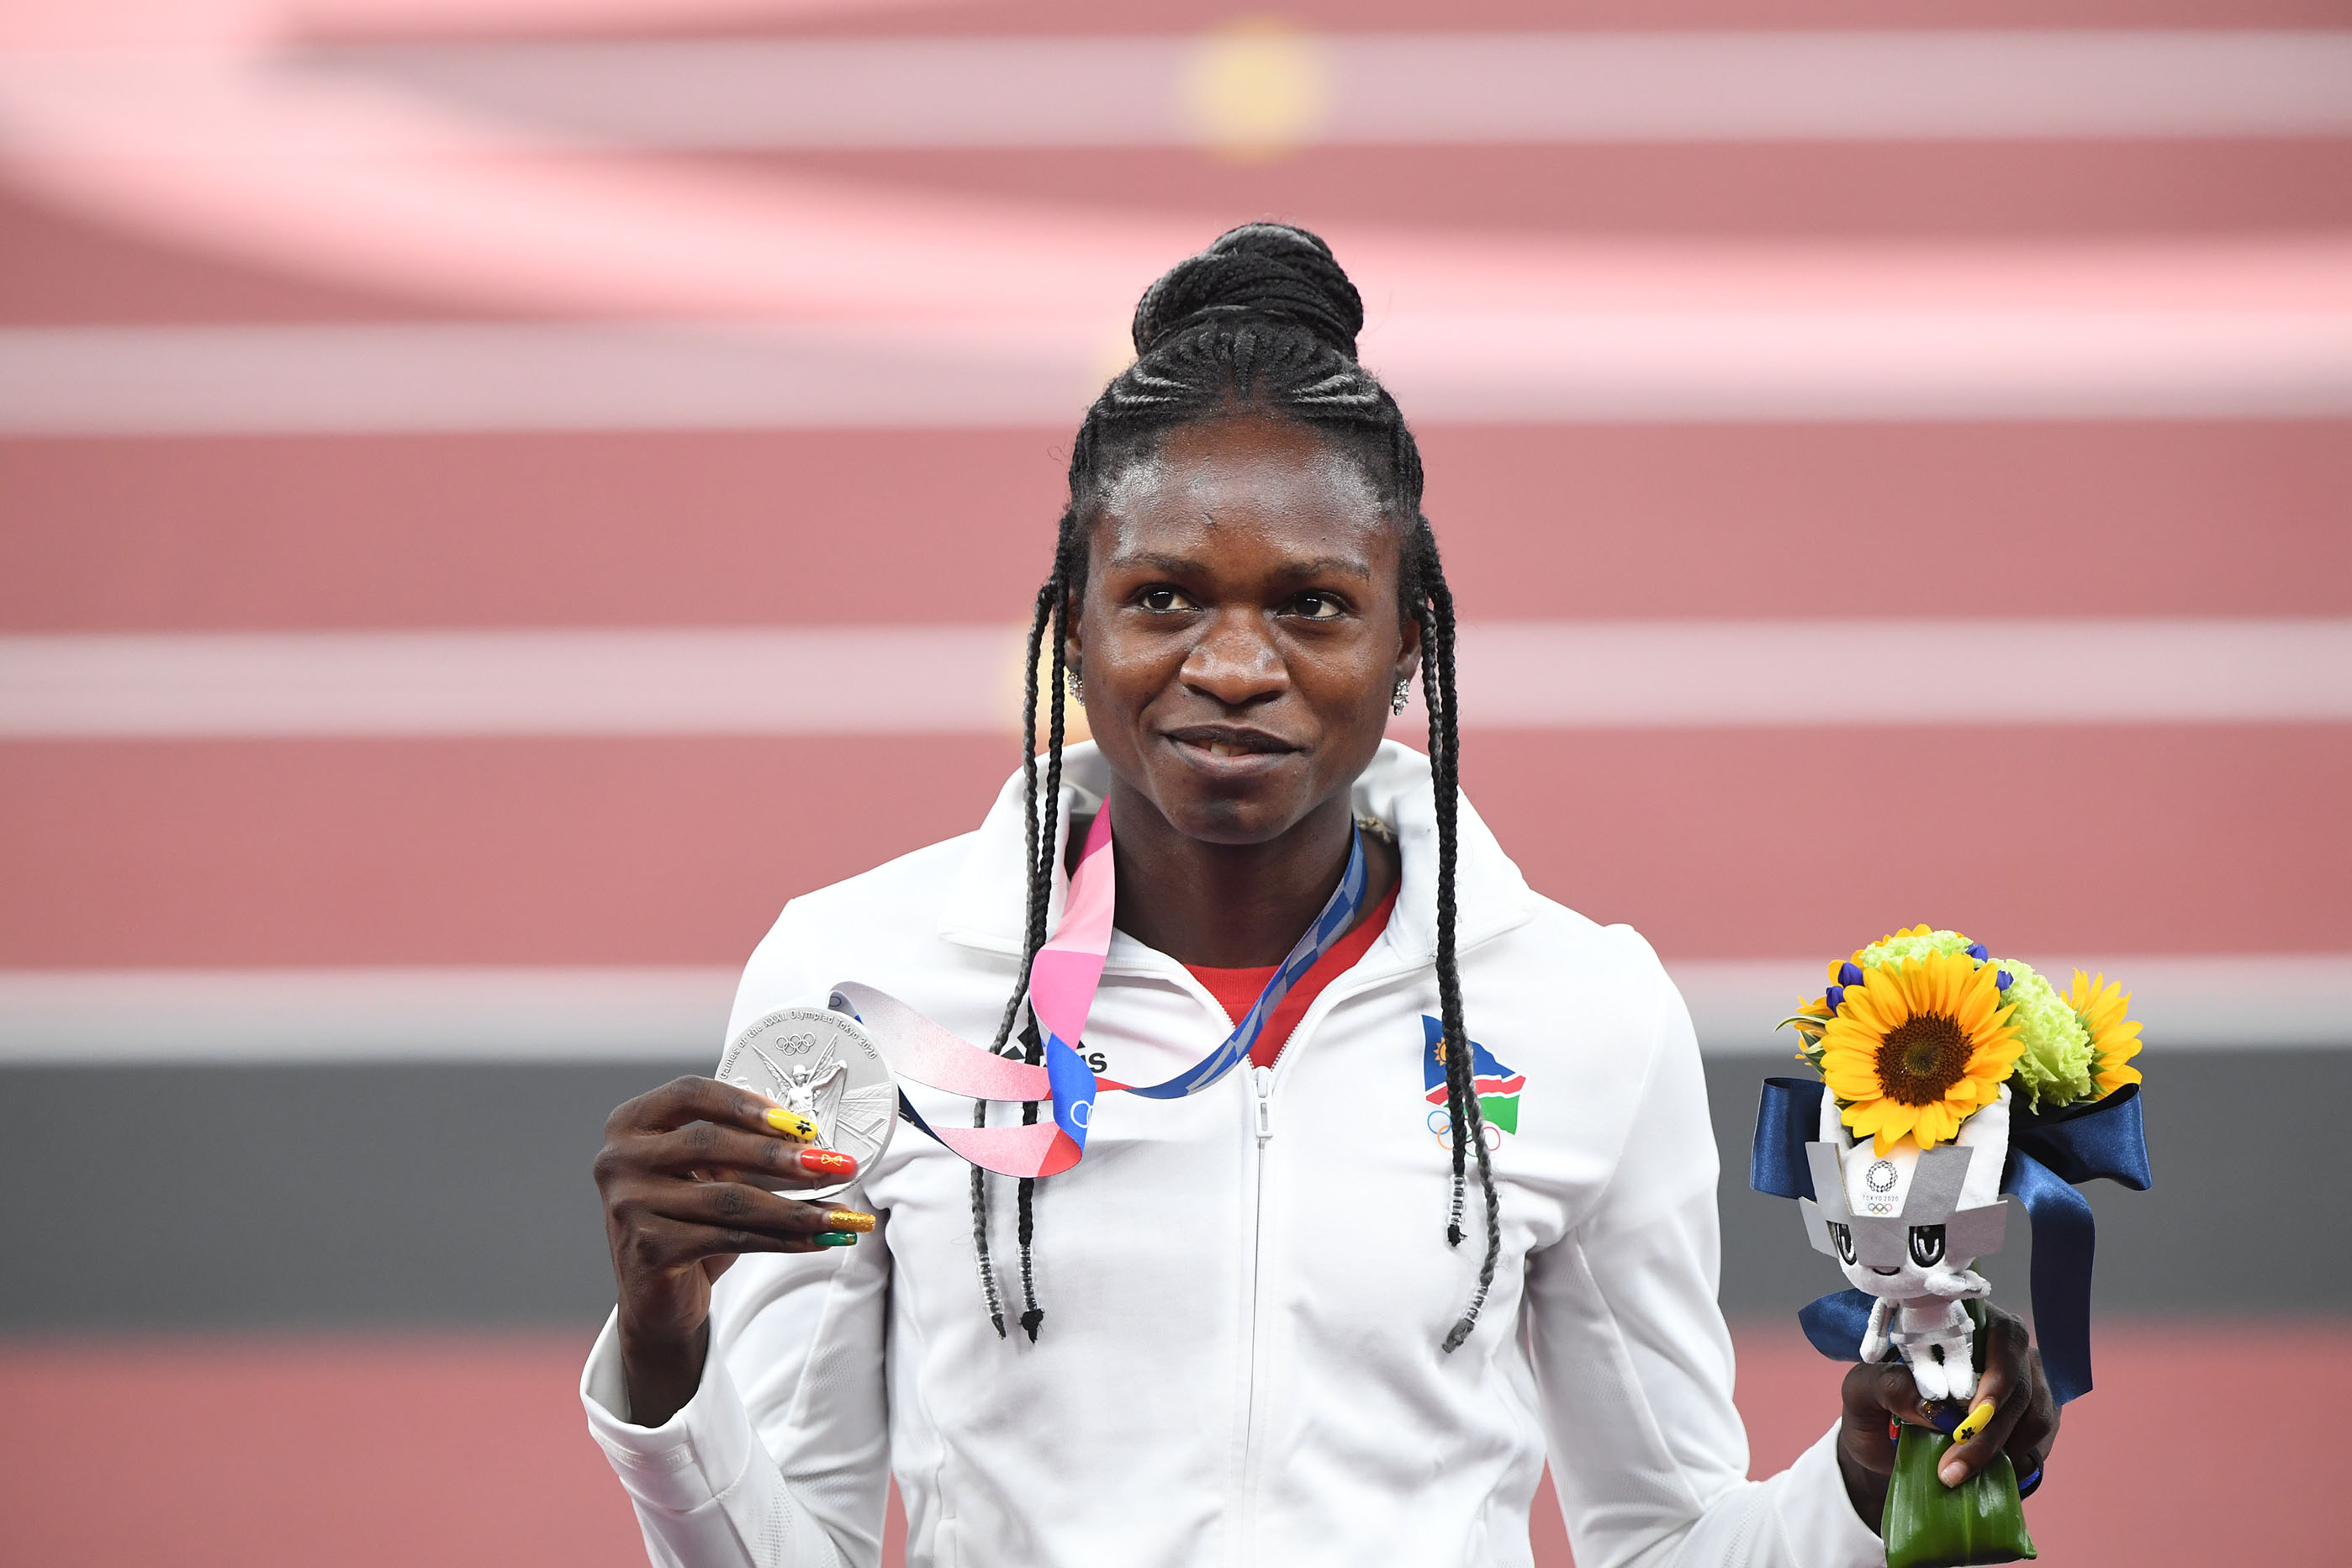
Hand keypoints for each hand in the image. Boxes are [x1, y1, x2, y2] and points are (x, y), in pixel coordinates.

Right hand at [594, 1075, 868, 1425]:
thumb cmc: (688, 1219)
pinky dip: (783, 1239)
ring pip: (729, 1199)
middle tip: (839, 1165)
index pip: (691, 1094)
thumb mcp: (709, 1173)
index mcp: (630, 1124)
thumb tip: (817, 1140)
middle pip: (711, 1144)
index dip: (747, 1104)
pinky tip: (817, 1239)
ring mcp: (627, 1206)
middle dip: (783, 1156)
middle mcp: (618, 1160)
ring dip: (797, 1207)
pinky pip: (731, 1239)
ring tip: (844, 1213)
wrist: (656, 1297)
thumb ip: (745, 1146)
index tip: (800, 1123)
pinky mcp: (647, 1250)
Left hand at [1835, 1305, 2059, 1531]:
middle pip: (2018, 1380)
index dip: (1997, 1372)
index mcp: (1960, 1323)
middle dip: (1988, 1428)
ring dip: (2001, 1449)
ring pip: (2036, 1413)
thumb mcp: (1860, 1392)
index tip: (1973, 1414)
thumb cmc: (1874, 1409)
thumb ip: (1886, 1386)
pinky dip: (2017, 1459)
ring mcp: (2025, 1380)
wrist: (1887, 1449)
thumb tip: (1930, 1403)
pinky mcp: (2034, 1417)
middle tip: (1953, 1467)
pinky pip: (2040, 1439)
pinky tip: (1985, 1472)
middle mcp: (2000, 1346)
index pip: (1999, 1332)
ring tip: (1957, 1474)